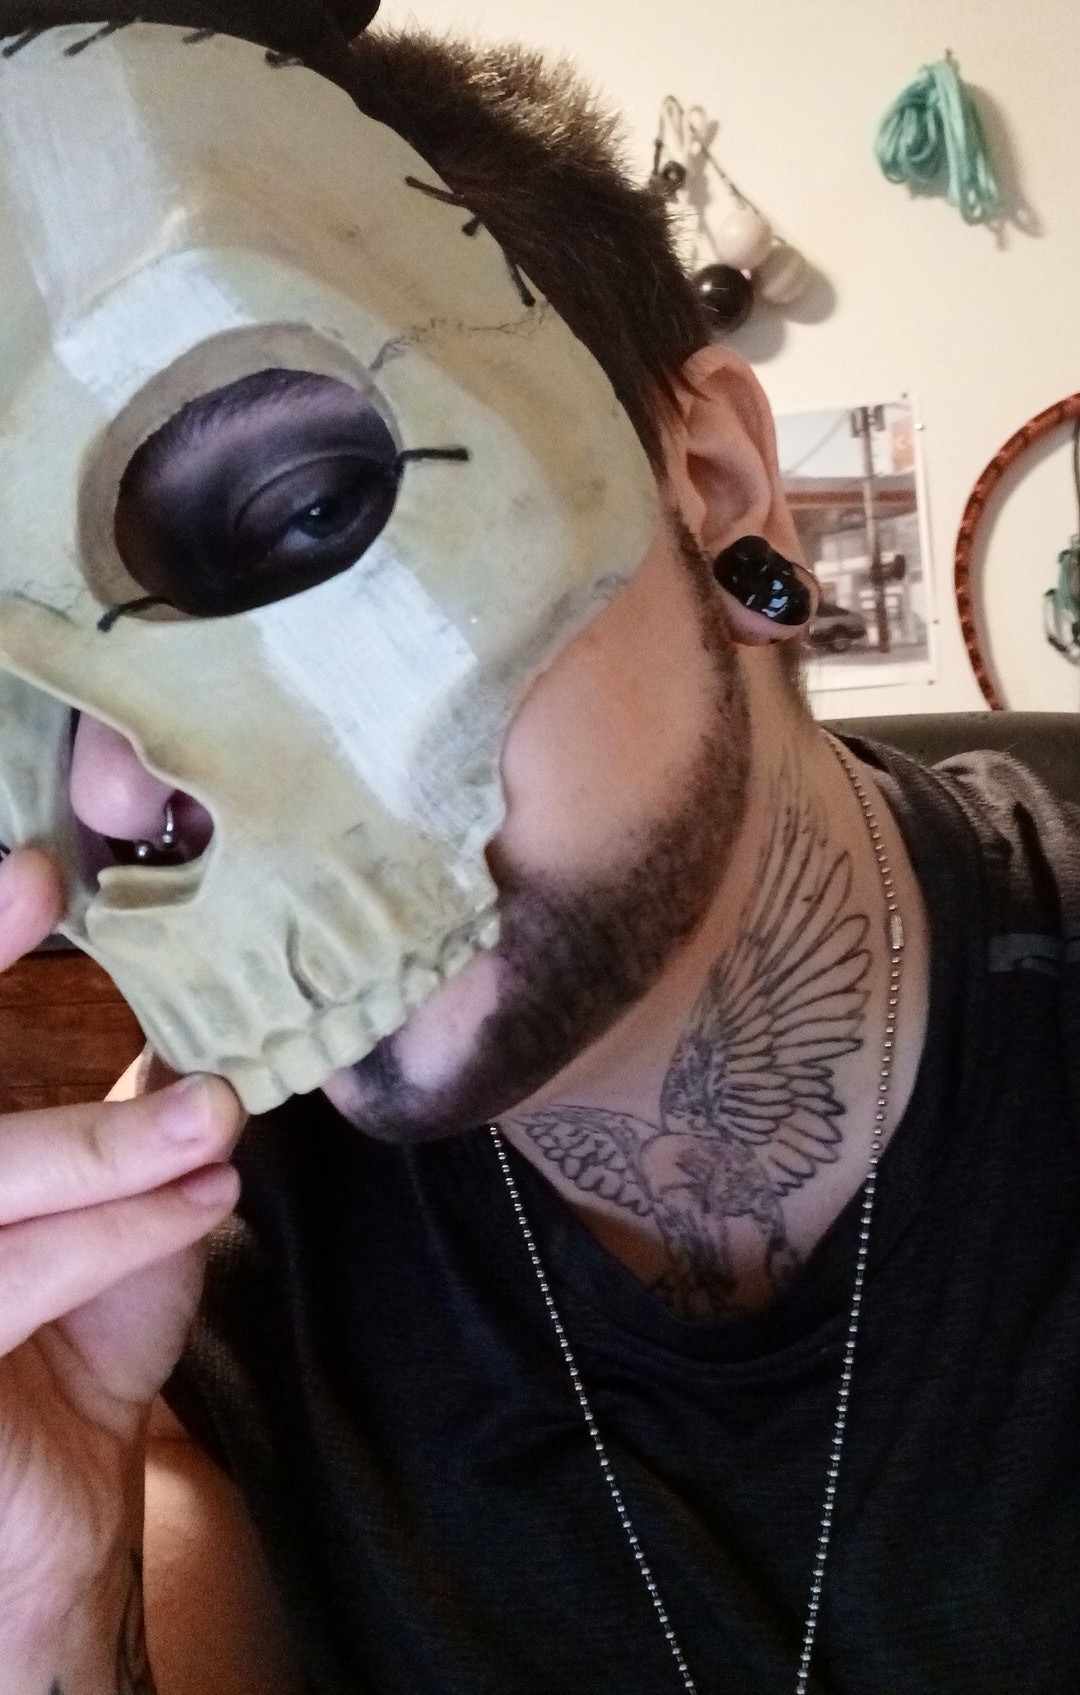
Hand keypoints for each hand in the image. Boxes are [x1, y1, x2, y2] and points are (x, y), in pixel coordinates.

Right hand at [0, 848, 244, 1648]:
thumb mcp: (108, 1209)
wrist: (54, 1512)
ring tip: (210, 1121)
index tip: (33, 873)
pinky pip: (8, 1277)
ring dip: (101, 1148)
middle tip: (87, 937)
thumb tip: (208, 1011)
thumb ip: (131, 1118)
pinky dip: (110, 1234)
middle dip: (2, 1010)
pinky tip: (197, 1205)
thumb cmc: (71, 1344)